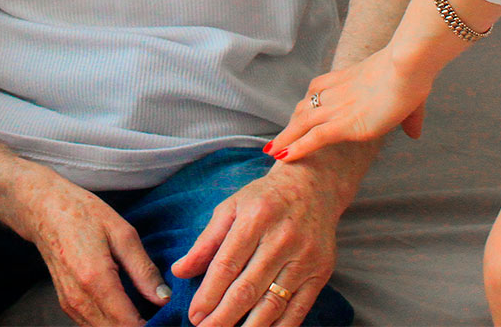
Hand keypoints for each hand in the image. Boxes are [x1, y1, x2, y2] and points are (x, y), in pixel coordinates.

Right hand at [18, 173, 170, 325]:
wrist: (45, 210)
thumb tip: (164, 299)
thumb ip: (143, 270)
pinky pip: (94, 326)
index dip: (151, 326)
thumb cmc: (83, 214)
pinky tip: (126, 311)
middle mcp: (79, 298)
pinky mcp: (67, 305)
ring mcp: (70, 304)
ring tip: (145, 313)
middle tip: (158, 315)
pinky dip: (112, 324)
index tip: (167, 318)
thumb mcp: (122, 233)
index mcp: (95, 279)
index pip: (128, 324)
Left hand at [170, 160, 340, 326]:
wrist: (312, 187)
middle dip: (223, 317)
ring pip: (273, 303)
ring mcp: (304, 258)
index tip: (194, 315)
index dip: (209, 294)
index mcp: (255, 219)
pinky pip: (298, 309)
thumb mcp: (230, 208)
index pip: (227, 265)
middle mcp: (282, 239)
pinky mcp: (320, 273)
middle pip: (248, 289)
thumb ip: (206, 242)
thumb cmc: (264, 199)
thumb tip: (180, 271)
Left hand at [269, 49, 430, 161]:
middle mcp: (335, 93)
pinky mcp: (343, 124)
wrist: (406, 67)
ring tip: (272, 152)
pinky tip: (285, 157)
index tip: (300, 114)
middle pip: (304, 108)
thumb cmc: (411, 75)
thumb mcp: (410, 97)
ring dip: (285, 140)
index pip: (317, 91)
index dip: (307, 104)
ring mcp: (337, 109)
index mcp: (346, 80)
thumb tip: (415, 132)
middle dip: (291, 125)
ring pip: (302, 125)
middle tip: (279, 139)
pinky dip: (297, 148)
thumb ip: (410, 117)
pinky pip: (313, 138)